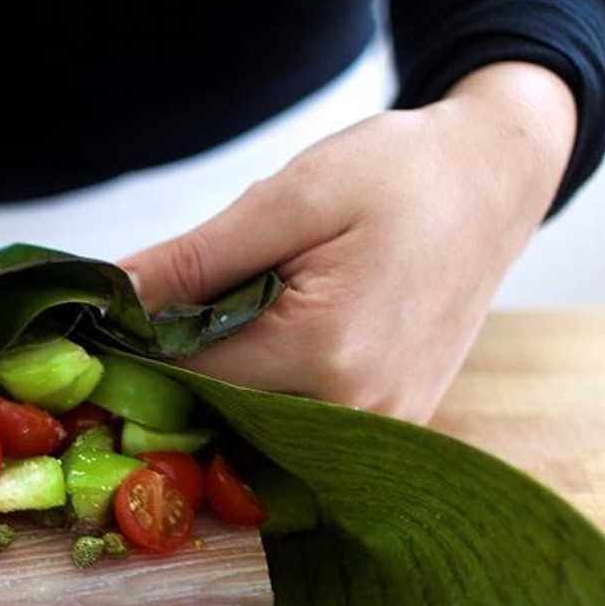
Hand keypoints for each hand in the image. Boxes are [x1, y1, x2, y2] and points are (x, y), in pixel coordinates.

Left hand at [122, 63, 576, 422]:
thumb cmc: (402, 174)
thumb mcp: (292, 196)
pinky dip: (266, 399)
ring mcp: (384, 425)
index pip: (191, 375)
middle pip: (222, 416)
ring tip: (217, 330)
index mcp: (325, 351)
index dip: (139, 352)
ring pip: (259, 431)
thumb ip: (198, 258)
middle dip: (179, 377)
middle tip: (155, 329)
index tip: (107, 326)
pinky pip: (303, 430)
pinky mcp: (394, 424)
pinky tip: (258, 352)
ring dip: (222, 392)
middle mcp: (359, 409)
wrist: (497, 179)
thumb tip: (114, 296)